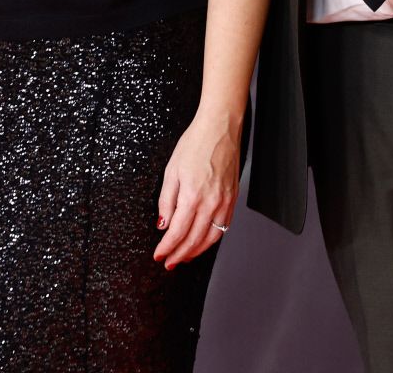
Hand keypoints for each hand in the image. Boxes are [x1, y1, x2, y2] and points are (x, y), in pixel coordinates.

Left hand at [153, 110, 240, 269]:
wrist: (220, 128)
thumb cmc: (196, 144)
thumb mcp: (171, 170)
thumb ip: (167, 200)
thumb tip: (163, 223)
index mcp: (193, 196)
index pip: (177, 233)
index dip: (166, 248)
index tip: (159, 255)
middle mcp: (211, 203)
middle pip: (194, 240)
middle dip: (179, 255)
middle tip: (169, 262)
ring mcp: (225, 202)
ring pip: (211, 238)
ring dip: (196, 252)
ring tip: (184, 257)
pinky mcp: (233, 199)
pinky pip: (223, 227)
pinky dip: (212, 239)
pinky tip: (203, 241)